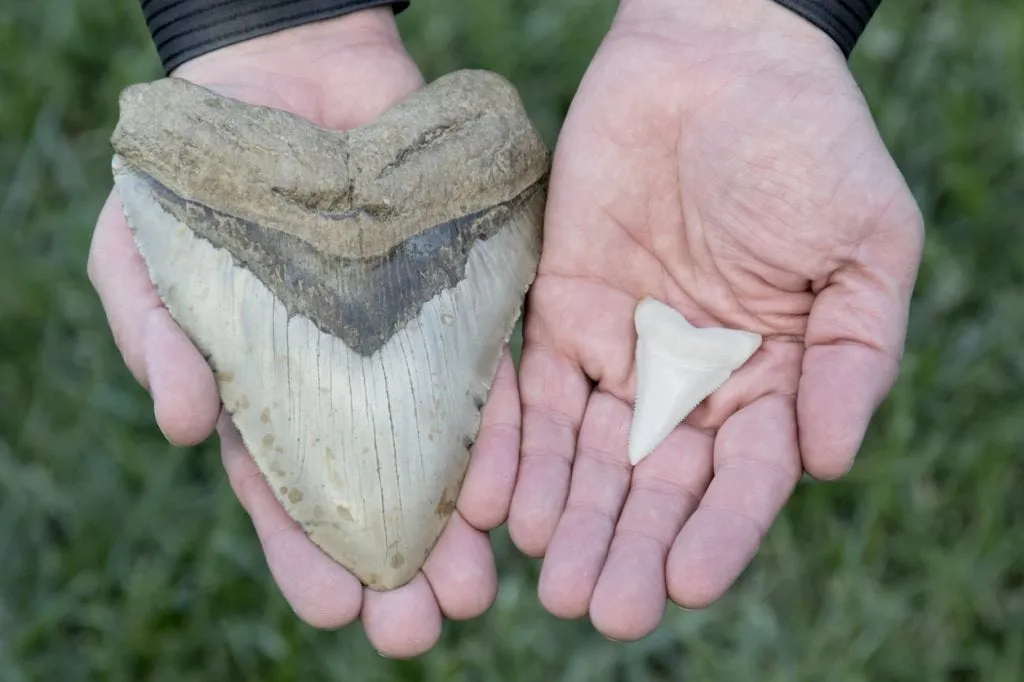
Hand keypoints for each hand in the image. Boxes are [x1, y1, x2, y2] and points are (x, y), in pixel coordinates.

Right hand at [87, 9, 521, 656]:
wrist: (282, 81)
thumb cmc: (201, 180)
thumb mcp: (148, 255)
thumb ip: (155, 335)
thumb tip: (178, 426)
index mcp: (267, 395)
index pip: (287, 492)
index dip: (307, 554)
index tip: (335, 611)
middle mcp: (346, 386)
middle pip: (374, 489)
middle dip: (397, 563)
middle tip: (422, 626)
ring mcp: (405, 347)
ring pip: (436, 448)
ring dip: (457, 521)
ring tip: (479, 587)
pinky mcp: (459, 300)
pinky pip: (484, 371)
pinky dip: (497, 429)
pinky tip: (509, 489)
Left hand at [508, 0, 923, 640]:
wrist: (713, 58)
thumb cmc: (806, 142)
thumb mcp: (865, 244)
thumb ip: (856, 355)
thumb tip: (832, 463)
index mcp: (771, 377)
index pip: (744, 477)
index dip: (720, 532)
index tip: (687, 581)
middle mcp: (690, 378)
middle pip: (656, 482)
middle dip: (630, 546)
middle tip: (603, 610)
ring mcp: (620, 348)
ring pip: (587, 453)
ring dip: (568, 516)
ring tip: (549, 578)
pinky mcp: (557, 312)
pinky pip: (529, 392)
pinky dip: (512, 447)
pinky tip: (497, 504)